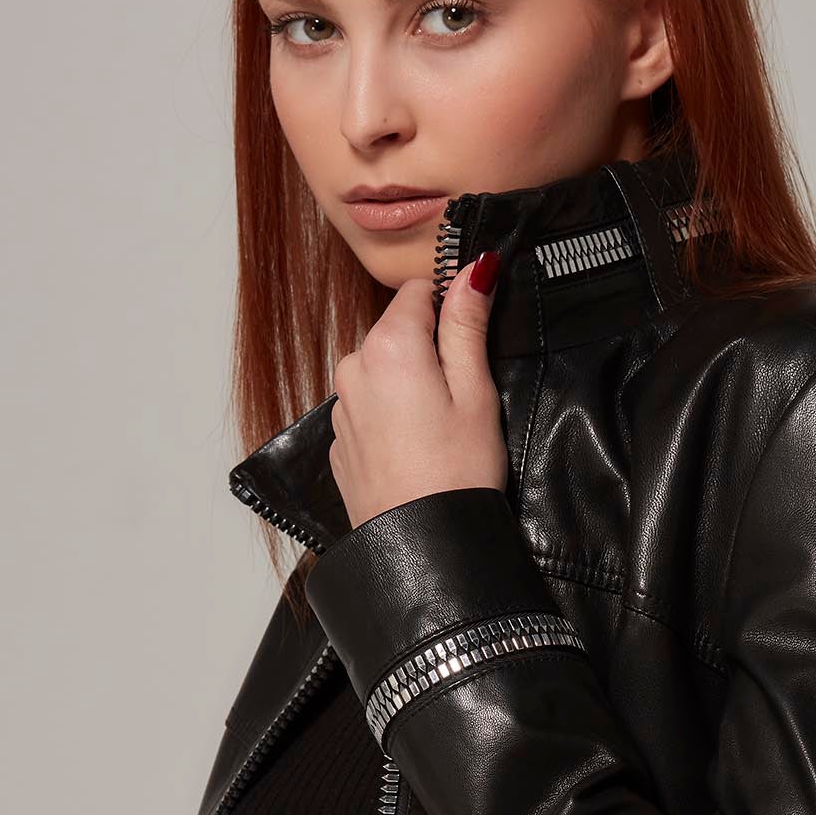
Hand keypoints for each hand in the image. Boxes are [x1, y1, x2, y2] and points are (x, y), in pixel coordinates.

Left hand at [327, 252, 504, 530]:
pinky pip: (370, 409)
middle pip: (397, 332)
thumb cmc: (457, 473)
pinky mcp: (339, 440)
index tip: (472, 340)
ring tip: (440, 430)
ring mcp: (341, 406)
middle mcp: (353, 367)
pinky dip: (392, 417)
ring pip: (382, 371)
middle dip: (430, 351)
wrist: (423, 546)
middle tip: (463, 397)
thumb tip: (472, 269)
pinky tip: (417, 450)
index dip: (451, 307)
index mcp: (389, 345)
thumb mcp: (476, 391)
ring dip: (409, 385)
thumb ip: (467, 324)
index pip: (418, 291)